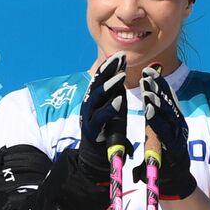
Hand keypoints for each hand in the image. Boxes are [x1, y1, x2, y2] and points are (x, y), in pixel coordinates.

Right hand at [77, 51, 129, 181]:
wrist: (96, 155)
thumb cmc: (107, 129)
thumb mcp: (113, 107)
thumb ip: (114, 92)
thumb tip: (120, 73)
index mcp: (95, 97)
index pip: (100, 77)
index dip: (110, 65)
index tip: (120, 54)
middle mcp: (89, 104)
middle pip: (97, 83)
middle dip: (109, 70)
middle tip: (120, 58)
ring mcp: (89, 116)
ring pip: (97, 98)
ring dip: (109, 86)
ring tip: (121, 76)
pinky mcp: (92, 129)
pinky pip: (101, 117)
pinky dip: (110, 108)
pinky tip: (120, 100)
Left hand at [134, 63, 196, 198]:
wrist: (173, 179)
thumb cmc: (162, 153)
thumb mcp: (157, 131)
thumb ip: (155, 115)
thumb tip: (149, 96)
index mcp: (174, 120)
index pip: (168, 98)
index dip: (159, 84)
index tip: (149, 71)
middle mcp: (179, 125)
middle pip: (169, 103)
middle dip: (158, 88)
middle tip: (147, 75)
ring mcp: (178, 136)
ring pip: (168, 115)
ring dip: (157, 101)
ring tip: (147, 89)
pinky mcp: (175, 147)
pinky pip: (164, 131)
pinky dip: (157, 119)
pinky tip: (148, 109)